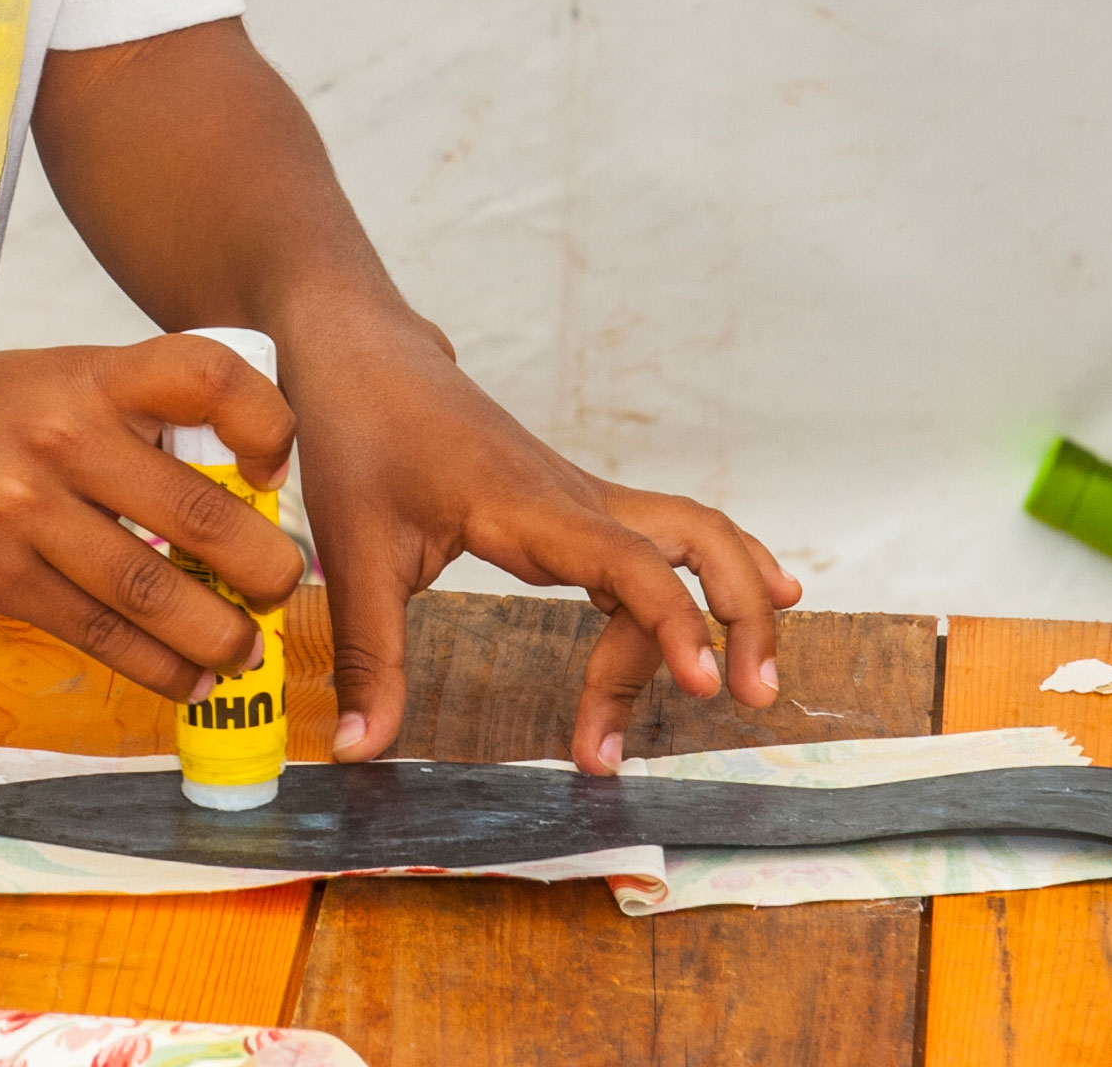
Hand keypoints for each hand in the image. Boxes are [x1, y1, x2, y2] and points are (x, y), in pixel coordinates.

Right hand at [0, 334, 307, 705]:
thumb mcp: (52, 377)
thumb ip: (133, 419)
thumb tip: (238, 488)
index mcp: (86, 374)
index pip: (207, 374)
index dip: (266, 423)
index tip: (272, 469)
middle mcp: (61, 436)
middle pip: (202, 511)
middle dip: (264, 569)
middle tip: (281, 588)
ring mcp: (27, 512)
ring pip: (156, 592)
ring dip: (220, 636)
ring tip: (243, 649)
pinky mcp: (0, 578)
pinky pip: (100, 635)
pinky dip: (159, 667)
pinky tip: (186, 677)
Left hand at [287, 300, 798, 775]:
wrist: (365, 357)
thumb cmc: (360, 439)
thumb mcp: (354, 554)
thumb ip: (370, 659)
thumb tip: (359, 753)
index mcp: (526, 506)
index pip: (628, 562)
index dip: (673, 622)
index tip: (705, 685)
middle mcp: (573, 498)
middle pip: (691, 541)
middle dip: (734, 614)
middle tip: (746, 699)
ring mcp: (582, 498)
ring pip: (691, 535)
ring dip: (734, 595)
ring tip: (755, 678)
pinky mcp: (576, 507)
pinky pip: (666, 536)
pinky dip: (713, 570)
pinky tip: (757, 600)